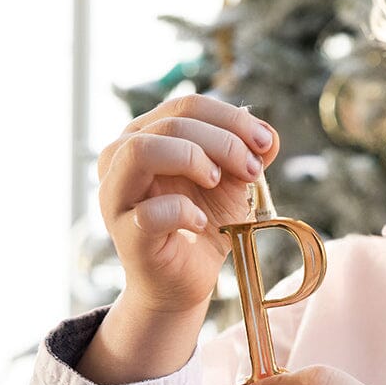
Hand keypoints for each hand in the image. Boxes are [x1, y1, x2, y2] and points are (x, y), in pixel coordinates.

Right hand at [95, 94, 278, 315]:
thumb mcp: (233, 181)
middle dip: (223, 142)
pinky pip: (150, 211)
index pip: (187, 106)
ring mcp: (116, 194)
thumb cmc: (203, 222)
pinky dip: (184, 211)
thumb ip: (249, 154)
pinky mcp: (124, 233)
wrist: (186, 278)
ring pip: (142, 150)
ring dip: (192, 159)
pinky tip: (200, 221)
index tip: (265, 144)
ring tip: (217, 182)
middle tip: (252, 170)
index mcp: (146, 134)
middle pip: (170, 123)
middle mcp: (121, 156)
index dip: (231, 119)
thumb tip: (269, 137)